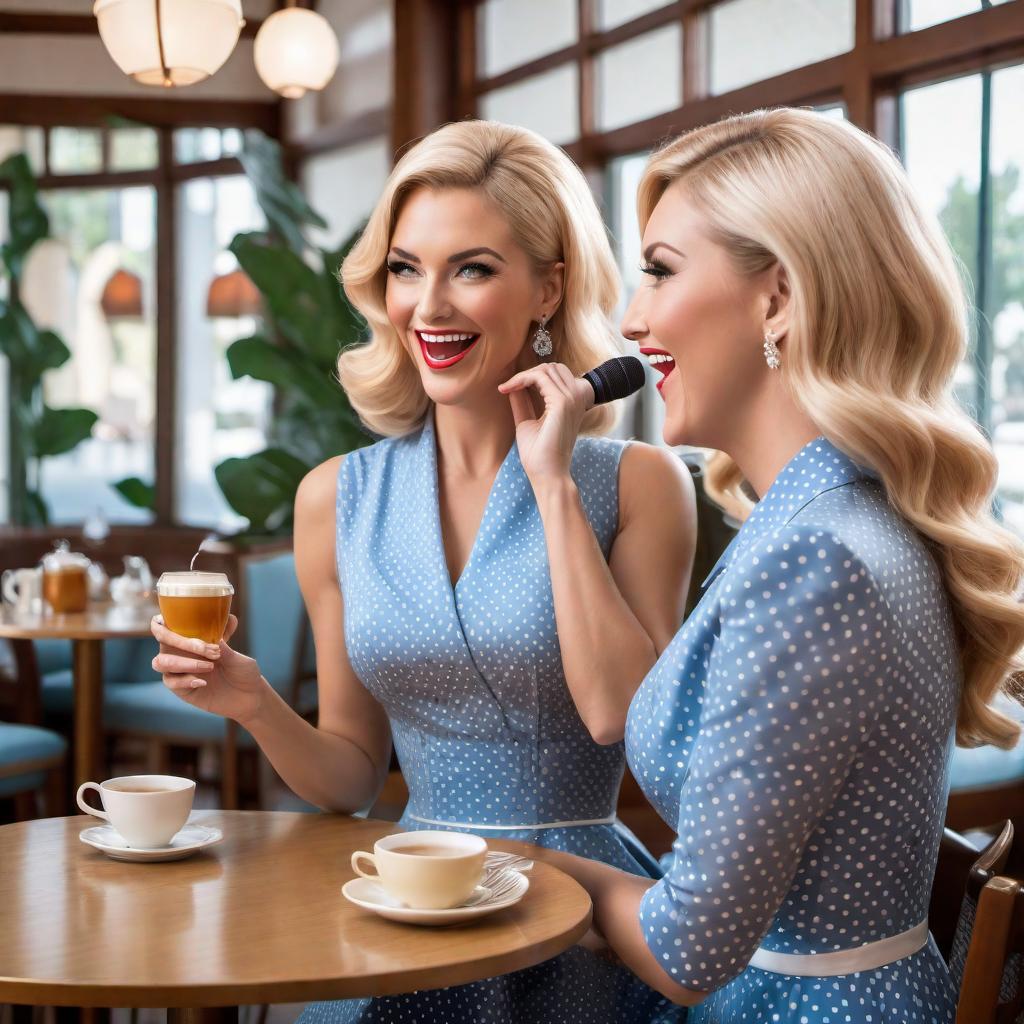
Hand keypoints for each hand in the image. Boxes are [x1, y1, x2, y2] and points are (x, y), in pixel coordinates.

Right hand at [150, 613, 266, 725]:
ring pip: (161, 662)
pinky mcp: (181, 689)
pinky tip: (204, 682)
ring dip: (184, 662)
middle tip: (208, 649)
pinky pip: (171, 682)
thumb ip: (226, 643)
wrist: (249, 697)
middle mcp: (181, 652)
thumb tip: (223, 623)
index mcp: (192, 638)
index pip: (166, 623)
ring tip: (210, 666)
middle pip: (161, 639)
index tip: (181, 621)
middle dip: (180, 641)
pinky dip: (185, 680)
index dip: (164, 620)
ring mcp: (179, 671)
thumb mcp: (238, 656)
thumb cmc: (242, 671)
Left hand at [498, 362, 590, 490]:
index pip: (555, 376)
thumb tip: (514, 385)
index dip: (531, 376)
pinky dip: (521, 379)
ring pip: (545, 369)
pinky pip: (539, 377)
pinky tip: (508, 389)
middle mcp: (576, 398)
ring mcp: (571, 399)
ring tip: (507, 388)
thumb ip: (523, 402)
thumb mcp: (527, 422)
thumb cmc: (539, 455)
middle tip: (508, 387)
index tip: (508, 388)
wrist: (546, 474)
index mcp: (571, 404)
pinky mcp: (562, 402)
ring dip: (522, 375)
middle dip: (528, 373)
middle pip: (552, 367)